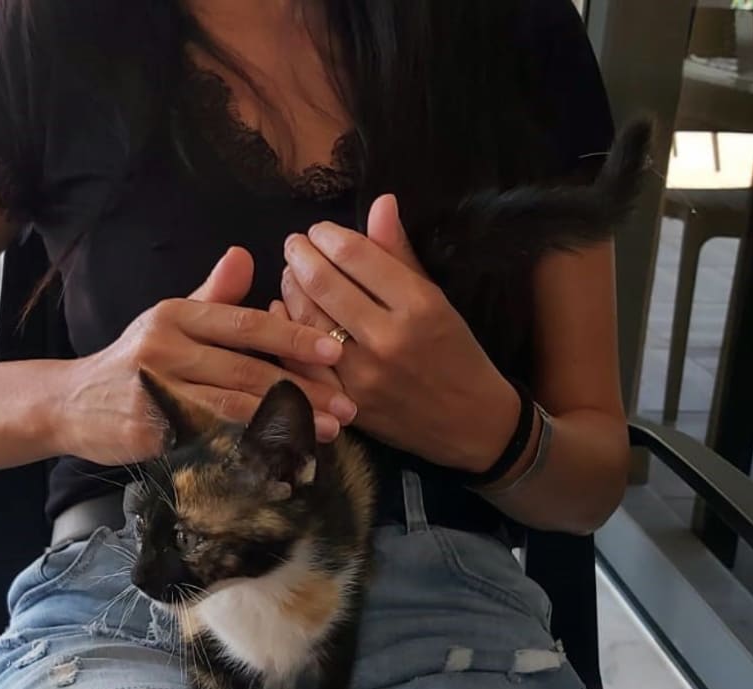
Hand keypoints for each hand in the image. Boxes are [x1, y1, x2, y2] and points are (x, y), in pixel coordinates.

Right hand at [57, 247, 356, 464]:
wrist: (72, 404)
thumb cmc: (133, 361)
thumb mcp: (169, 320)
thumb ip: (213, 296)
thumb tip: (247, 254)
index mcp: (177, 315)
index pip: (247, 324)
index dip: (294, 338)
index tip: (336, 350)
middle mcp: (165, 348)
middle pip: (248, 369)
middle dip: (303, 389)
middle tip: (347, 404)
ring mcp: (156, 392)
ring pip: (234, 407)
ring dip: (286, 423)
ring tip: (326, 431)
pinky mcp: (150, 432)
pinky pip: (211, 442)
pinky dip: (251, 449)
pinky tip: (283, 456)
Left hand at [277, 195, 518, 471]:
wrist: (469, 422)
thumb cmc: (456, 353)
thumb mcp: (437, 298)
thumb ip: (401, 253)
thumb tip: (380, 202)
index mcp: (418, 304)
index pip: (355, 254)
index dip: (327, 235)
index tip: (319, 230)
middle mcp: (388, 337)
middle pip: (324, 283)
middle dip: (300, 255)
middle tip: (294, 245)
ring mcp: (363, 374)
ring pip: (306, 318)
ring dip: (290, 287)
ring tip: (291, 273)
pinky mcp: (346, 402)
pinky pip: (301, 360)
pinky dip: (287, 329)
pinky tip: (283, 310)